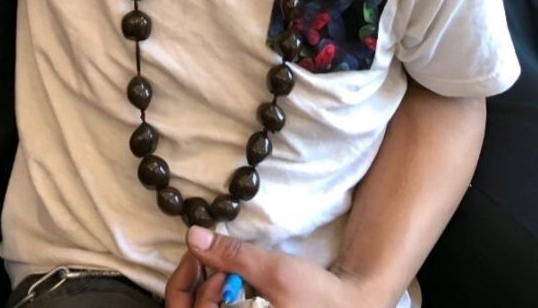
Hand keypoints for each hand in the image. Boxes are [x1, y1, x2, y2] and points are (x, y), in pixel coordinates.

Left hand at [165, 227, 379, 307]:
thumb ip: (233, 256)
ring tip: (222, 271)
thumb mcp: (273, 271)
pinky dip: (216, 299)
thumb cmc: (314, 296)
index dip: (190, 282)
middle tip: (206, 260)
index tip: (207, 256)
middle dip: (193, 287)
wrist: (346, 307)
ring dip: (203, 293)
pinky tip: (228, 282)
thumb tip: (195, 237)